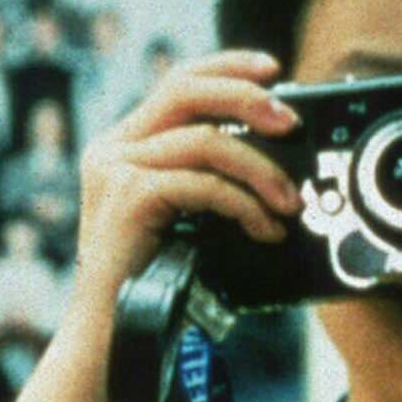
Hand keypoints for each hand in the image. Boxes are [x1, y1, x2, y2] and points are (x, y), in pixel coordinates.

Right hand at [69, 49, 302, 322]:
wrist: (113, 334)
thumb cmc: (152, 281)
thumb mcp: (179, 215)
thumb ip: (203, 177)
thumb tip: (270, 153)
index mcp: (122, 145)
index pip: (176, 82)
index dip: (226, 67)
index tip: (273, 69)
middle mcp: (111, 149)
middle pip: (185, 90)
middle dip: (246, 99)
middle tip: (290, 123)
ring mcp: (115, 170)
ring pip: (205, 141)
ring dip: (260, 170)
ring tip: (289, 204)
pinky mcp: (129, 197)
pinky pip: (203, 185)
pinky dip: (244, 205)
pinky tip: (264, 229)